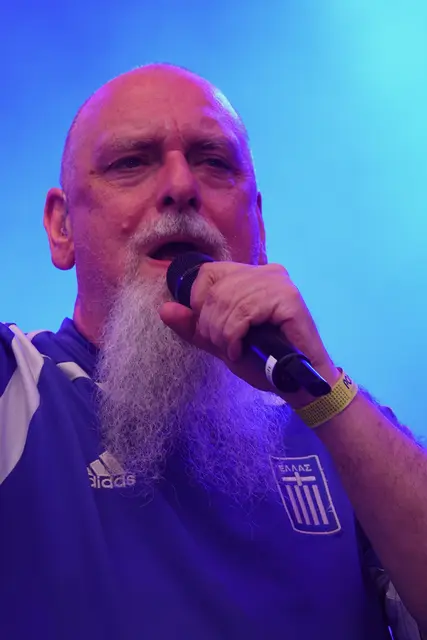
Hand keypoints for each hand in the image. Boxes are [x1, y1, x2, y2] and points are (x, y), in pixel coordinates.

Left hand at [159, 261, 338, 398]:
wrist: (297, 384)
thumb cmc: (264, 361)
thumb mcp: (221, 342)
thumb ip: (194, 326)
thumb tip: (165, 309)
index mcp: (251, 275)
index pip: (208, 272)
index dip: (199, 302)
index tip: (210, 330)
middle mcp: (266, 272)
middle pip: (216, 288)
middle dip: (210, 324)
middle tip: (223, 346)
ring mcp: (279, 282)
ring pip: (228, 300)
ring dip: (222, 333)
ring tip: (232, 350)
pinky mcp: (289, 298)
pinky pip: (245, 311)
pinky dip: (235, 334)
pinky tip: (240, 349)